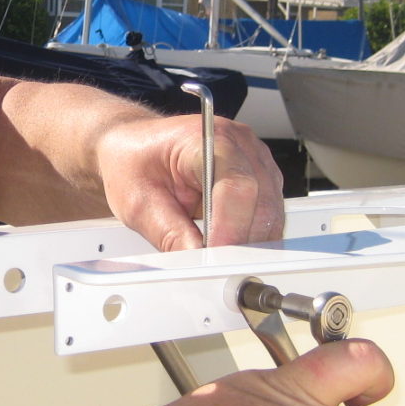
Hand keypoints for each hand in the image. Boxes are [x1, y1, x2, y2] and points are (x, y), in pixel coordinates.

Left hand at [94, 113, 283, 250]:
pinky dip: (251, 236)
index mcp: (206, 139)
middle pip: (261, 202)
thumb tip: (196, 260)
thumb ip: (168, 232)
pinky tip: (226, 244)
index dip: (231, 227)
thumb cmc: (134, 162)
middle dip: (240, 242)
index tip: (215, 257)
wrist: (133, 148)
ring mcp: (254, 159)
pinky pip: (269, 215)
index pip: (235, 185)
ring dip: (248, 242)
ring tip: (216, 257)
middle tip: (213, 267)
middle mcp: (239, 144)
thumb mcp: (137, 201)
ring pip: (271, 212)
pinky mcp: (260, 177)